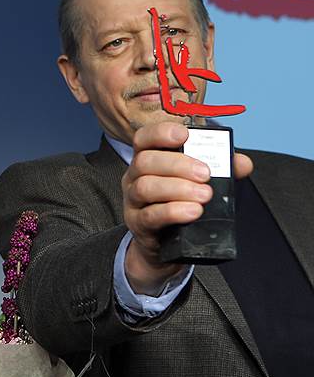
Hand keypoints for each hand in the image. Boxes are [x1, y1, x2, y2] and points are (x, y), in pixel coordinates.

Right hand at [122, 122, 251, 293]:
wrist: (168, 244)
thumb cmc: (181, 204)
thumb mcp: (199, 183)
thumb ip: (221, 169)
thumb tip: (242, 163)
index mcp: (149, 159)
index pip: (144, 138)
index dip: (161, 133)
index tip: (184, 136)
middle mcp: (135, 177)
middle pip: (145, 162)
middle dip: (178, 165)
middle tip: (205, 174)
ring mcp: (133, 201)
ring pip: (145, 187)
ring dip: (177, 189)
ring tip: (204, 195)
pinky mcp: (138, 223)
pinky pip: (150, 215)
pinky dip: (173, 211)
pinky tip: (193, 211)